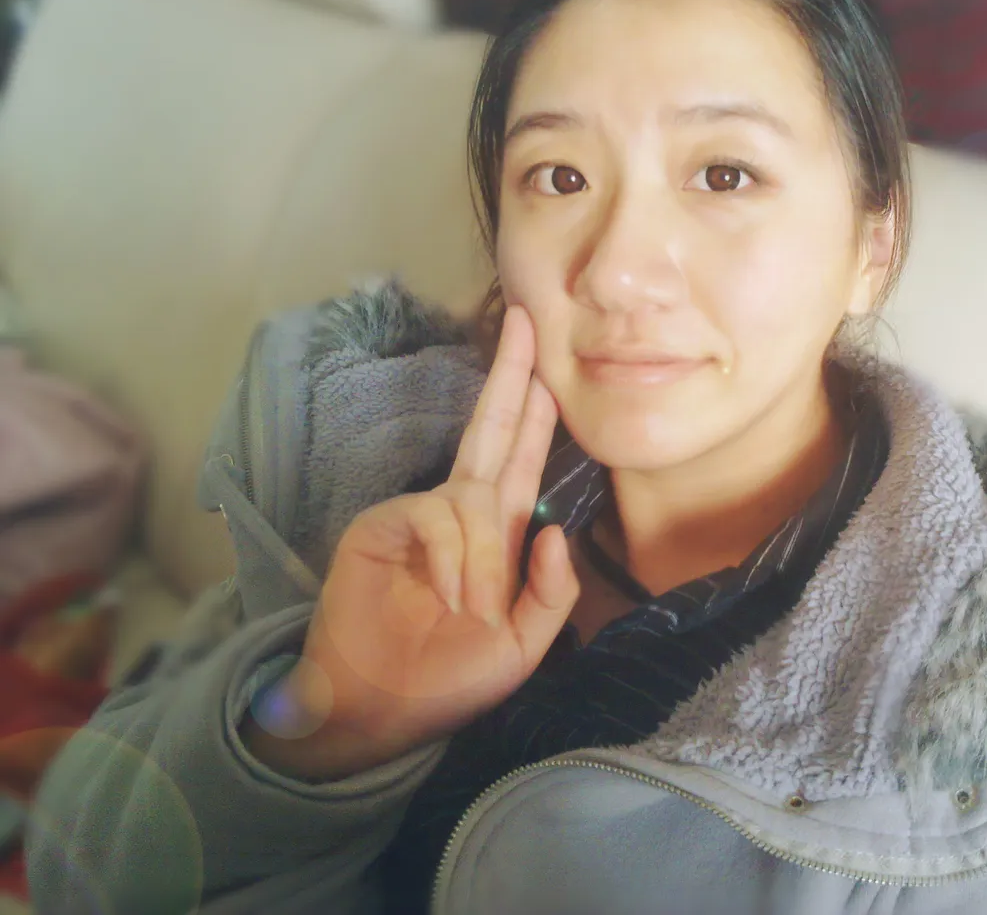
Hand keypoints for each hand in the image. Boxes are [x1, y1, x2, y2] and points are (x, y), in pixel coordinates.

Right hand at [244, 306, 578, 779]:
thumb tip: (555, 531)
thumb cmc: (451, 679)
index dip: (534, 412)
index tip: (548, 365)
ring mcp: (417, 515)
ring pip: (475, 498)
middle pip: (490, 431)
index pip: (521, 459)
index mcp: (497, 535)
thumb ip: (553, 592)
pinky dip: (452, 560)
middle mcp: (459, 512)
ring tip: (471, 610)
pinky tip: (448, 596)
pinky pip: (437, 517)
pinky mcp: (382, 525)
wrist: (382, 713)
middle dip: (509, 377)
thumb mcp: (525, 644)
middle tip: (521, 323)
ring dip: (483, 560)